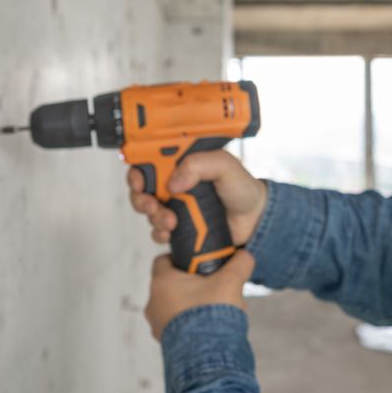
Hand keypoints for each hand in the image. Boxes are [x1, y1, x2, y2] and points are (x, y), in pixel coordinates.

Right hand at [127, 150, 267, 247]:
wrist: (253, 221)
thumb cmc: (241, 188)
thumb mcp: (225, 165)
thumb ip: (200, 165)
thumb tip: (174, 182)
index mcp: (183, 162)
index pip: (150, 159)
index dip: (138, 169)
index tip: (139, 181)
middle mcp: (174, 182)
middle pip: (141, 186)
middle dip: (140, 197)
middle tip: (152, 204)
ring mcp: (174, 205)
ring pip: (147, 210)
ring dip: (153, 216)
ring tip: (170, 222)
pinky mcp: (177, 226)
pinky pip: (157, 230)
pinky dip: (159, 233)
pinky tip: (171, 233)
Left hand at [144, 249, 256, 340]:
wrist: (208, 359)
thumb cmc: (212, 316)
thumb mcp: (230, 282)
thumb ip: (239, 263)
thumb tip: (245, 255)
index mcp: (162, 283)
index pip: (163, 260)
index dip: (180, 257)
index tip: (198, 261)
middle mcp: (153, 303)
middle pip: (172, 284)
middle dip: (194, 283)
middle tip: (214, 284)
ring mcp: (157, 325)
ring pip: (176, 306)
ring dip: (194, 304)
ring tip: (218, 309)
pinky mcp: (166, 342)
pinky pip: (178, 326)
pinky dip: (193, 323)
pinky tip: (213, 327)